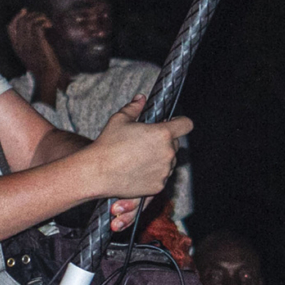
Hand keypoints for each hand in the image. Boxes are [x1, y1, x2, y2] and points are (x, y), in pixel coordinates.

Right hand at [6, 9, 64, 103]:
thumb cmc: (42, 68)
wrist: (46, 78)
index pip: (10, 27)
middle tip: (42, 17)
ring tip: (46, 21)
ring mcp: (28, 43)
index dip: (16, 17)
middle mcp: (20, 44)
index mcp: (17, 47)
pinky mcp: (38, 43)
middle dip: (31, 15)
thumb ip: (29, 45)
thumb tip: (35, 33)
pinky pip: (37, 26)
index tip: (25, 11)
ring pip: (28, 21)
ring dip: (39, 17)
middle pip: (20, 21)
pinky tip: (49, 25)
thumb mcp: (31, 55)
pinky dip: (44, 21)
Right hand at [88, 108, 191, 223]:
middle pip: (176, 144)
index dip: (180, 122)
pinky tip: (138, 170)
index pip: (186, 124)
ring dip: (160, 158)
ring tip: (139, 158)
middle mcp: (168, 153)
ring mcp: (164, 171)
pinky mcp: (158, 186)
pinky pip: (162, 177)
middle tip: (146, 142)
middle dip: (165, 142)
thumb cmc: (108, 144)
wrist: (97, 172)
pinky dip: (154, 174)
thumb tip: (140, 98)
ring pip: (169, 161)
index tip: (174, 124)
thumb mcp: (120, 119)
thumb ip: (134, 107)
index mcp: (163, 134)